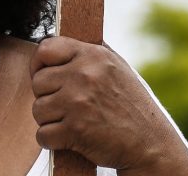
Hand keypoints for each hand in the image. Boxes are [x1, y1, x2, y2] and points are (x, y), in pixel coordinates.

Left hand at [30, 36, 187, 174]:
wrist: (151, 143)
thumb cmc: (133, 106)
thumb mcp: (117, 67)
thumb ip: (89, 54)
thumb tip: (58, 44)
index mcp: (93, 56)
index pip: (45, 49)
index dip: (39, 64)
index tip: (44, 75)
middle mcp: (84, 75)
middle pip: (37, 82)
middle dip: (46, 96)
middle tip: (64, 106)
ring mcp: (78, 102)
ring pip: (37, 110)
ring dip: (49, 120)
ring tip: (70, 122)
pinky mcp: (75, 129)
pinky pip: (43, 134)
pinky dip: (52, 141)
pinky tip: (69, 138)